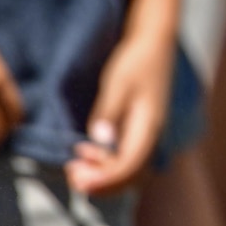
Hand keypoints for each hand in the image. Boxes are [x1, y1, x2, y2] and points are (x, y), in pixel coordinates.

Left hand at [64, 30, 172, 195]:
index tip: (80, 182)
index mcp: (150, 126)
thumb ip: (108, 111)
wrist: (153, 42)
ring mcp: (146, 133)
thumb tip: (99, 139)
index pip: (131, 166)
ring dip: (101, 174)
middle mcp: (151, 135)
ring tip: (73, 166)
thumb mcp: (118, 83)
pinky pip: (124, 157)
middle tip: (71, 174)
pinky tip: (85, 151)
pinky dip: (104, 162)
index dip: (106, 180)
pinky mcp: (138, 128)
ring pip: (127, 168)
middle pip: (131, 175)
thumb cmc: (136, 60)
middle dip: (101, 182)